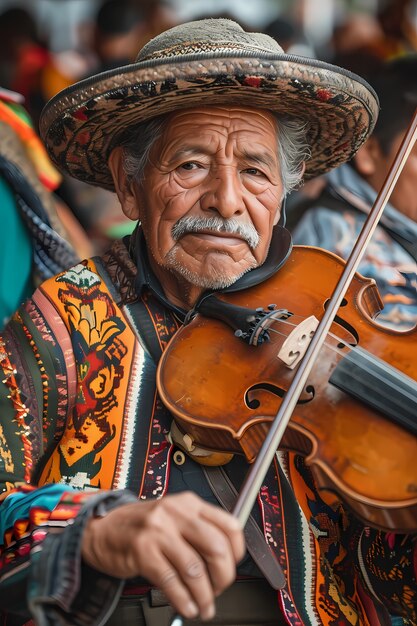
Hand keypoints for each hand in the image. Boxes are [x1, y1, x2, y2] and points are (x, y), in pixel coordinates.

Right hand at [81, 492, 244, 620]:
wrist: (102, 529)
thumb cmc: (142, 526)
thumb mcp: (174, 517)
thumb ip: (199, 530)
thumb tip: (227, 559)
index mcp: (189, 503)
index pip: (229, 525)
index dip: (237, 552)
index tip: (233, 566)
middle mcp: (176, 513)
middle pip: (216, 548)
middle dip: (224, 577)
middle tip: (219, 590)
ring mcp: (158, 531)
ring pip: (195, 570)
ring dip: (204, 596)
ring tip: (204, 606)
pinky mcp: (142, 551)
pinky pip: (171, 581)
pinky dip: (183, 600)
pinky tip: (187, 606)